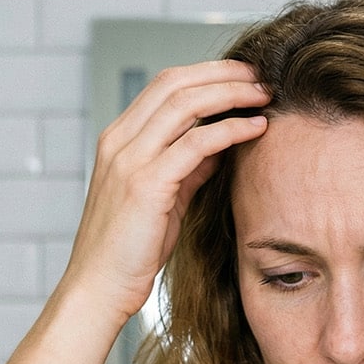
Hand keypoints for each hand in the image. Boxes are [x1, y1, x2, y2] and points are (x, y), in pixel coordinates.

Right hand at [66, 60, 269, 318]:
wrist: (99, 289)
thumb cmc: (130, 251)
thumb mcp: (163, 199)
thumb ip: (187, 168)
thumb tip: (220, 144)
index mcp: (118, 140)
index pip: (164, 85)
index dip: (207, 74)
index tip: (243, 76)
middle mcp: (119, 142)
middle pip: (175, 83)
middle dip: (222, 74)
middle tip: (260, 76)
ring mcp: (129, 161)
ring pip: (185, 104)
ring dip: (231, 94)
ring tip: (264, 95)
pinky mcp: (146, 185)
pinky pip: (196, 143)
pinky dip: (230, 130)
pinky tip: (256, 128)